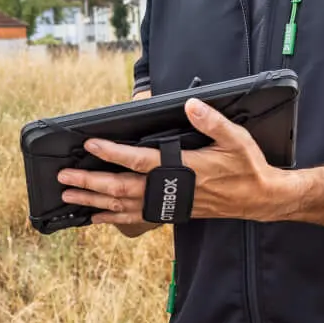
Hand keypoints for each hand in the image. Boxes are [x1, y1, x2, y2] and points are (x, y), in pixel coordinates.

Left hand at [57, 97, 300, 228]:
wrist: (259, 199)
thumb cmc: (247, 167)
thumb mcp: (236, 139)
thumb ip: (212, 121)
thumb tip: (190, 104)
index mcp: (183, 169)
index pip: (140, 160)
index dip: (113, 153)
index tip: (90, 144)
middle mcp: (171, 189)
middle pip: (121, 188)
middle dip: (90, 182)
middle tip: (64, 177)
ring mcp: (169, 205)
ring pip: (124, 206)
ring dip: (95, 202)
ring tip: (69, 197)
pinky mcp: (170, 213)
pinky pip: (135, 219)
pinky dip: (113, 219)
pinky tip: (96, 218)